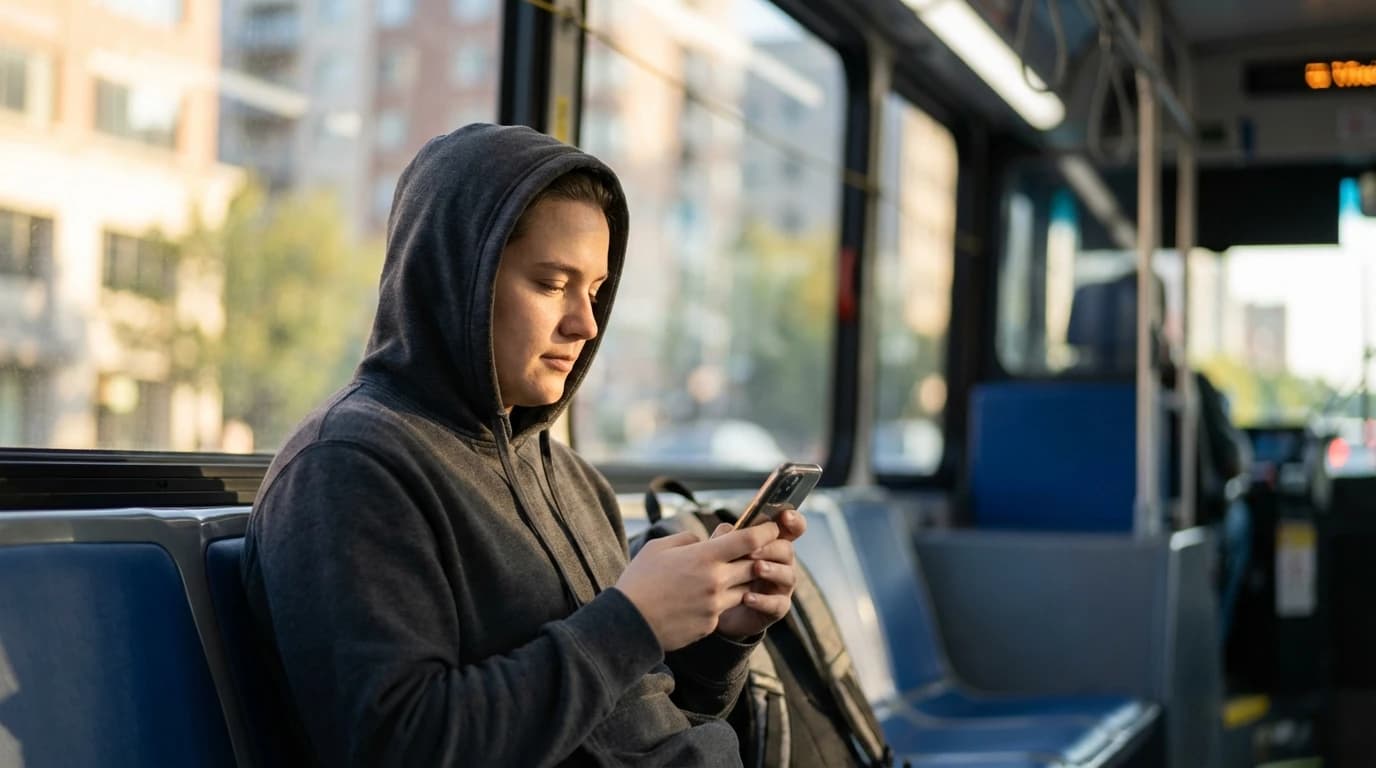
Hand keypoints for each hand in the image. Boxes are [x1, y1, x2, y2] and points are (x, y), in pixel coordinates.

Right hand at [614, 522, 780, 651]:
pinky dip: (723, 600)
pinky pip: (727, 608)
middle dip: (760, 557)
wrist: (629, 624)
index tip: (772, 527)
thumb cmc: (639, 581)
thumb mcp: (659, 548)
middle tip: (759, 550)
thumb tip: (704, 542)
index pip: (749, 540)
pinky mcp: (711, 624)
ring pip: (746, 589)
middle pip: (755, 565)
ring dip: (742, 580)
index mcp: (704, 556)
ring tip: (728, 575)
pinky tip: (705, 598)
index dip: (766, 531)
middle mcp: (716, 580)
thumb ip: (688, 540)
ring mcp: (715, 605)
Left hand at [714, 507, 807, 639]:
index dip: (793, 520)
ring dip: (772, 570)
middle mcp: (782, 563)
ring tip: (756, 569)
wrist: (717, 607)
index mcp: (773, 543)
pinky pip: (777, 604)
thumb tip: (728, 529)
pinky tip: (747, 598)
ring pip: (788, 575)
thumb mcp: (722, 552)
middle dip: (771, 548)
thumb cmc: (724, 572)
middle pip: (788, 550)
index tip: (785, 516)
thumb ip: (726, 539)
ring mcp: (782, 586)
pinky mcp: (777, 608)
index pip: (792, 528)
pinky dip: (763, 600)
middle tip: (752, 550)